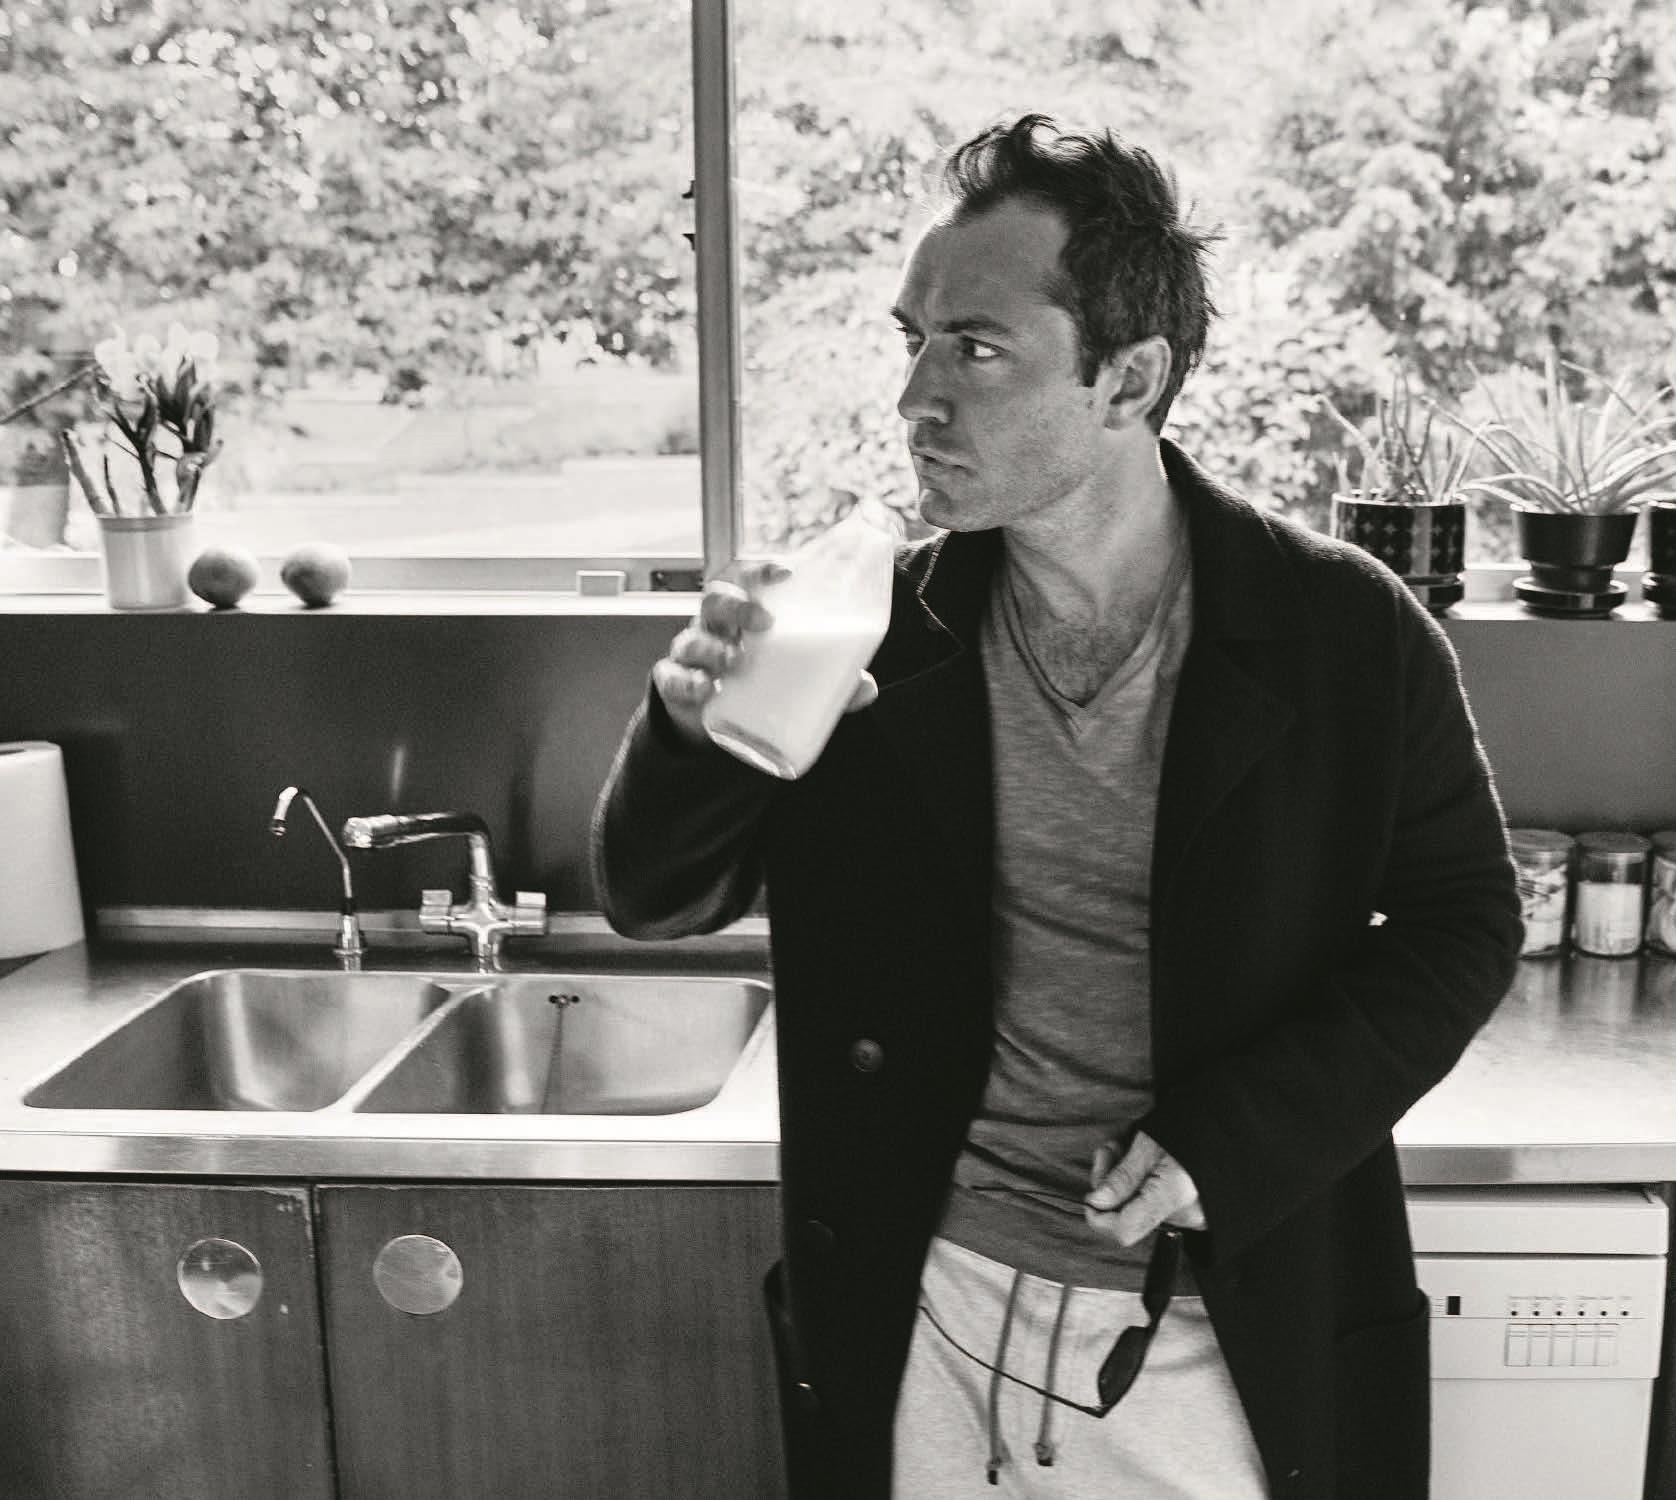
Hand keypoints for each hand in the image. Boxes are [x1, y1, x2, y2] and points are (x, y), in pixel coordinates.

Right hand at [651, 562, 877, 747]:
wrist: (712, 718)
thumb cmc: (755, 678)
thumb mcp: (792, 675)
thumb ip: (829, 681)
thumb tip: (867, 688)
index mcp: (740, 611)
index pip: (743, 576)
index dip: (760, 568)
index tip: (787, 572)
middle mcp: (712, 625)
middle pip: (714, 600)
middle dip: (737, 605)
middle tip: (764, 622)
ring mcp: (690, 654)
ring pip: (692, 639)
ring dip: (714, 648)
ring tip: (737, 662)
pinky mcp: (675, 685)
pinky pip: (671, 678)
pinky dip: (686, 682)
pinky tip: (706, 689)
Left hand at [1084, 1129, 1206, 1246]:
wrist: (1222, 1121)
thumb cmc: (1190, 1124)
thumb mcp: (1148, 1143)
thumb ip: (1122, 1177)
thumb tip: (1096, 1202)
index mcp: (1176, 1194)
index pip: (1124, 1229)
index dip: (1098, 1217)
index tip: (1090, 1196)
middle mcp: (1189, 1214)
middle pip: (1130, 1216)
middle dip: (1112, 1184)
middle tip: (1111, 1149)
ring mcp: (1195, 1217)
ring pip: (1141, 1209)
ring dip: (1126, 1179)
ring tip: (1128, 1146)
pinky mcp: (1196, 1213)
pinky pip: (1158, 1206)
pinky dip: (1145, 1185)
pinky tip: (1146, 1161)